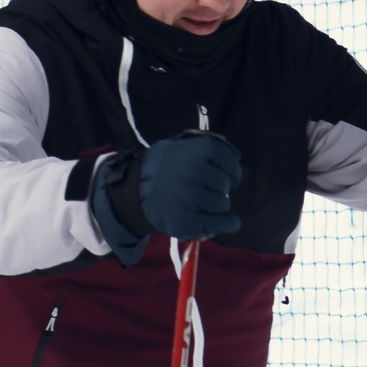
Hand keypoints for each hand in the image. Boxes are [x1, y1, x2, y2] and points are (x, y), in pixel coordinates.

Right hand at [129, 129, 243, 241]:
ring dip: (219, 205)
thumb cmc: (158, 168)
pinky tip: (231, 221)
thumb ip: (204, 143)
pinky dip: (229, 223)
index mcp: (195, 150)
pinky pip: (222, 223)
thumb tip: (236, 154)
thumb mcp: (176, 144)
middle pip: (225, 184)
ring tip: (204, 204)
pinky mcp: (186, 221)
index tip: (232, 176)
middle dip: (220, 189)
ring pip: (222, 203)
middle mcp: (194, 172)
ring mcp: (190, 198)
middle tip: (206, 191)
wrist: (131, 192)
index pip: (229, 159)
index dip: (233, 169)